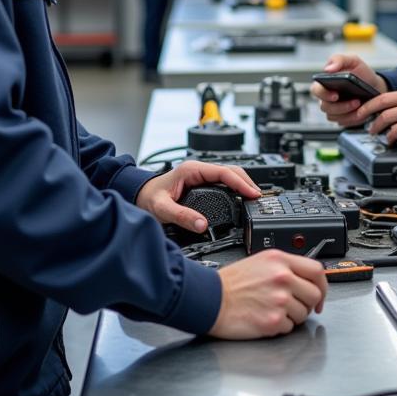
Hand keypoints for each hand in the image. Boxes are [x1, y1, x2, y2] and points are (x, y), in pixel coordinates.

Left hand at [135, 160, 259, 232]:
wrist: (137, 194)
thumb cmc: (148, 197)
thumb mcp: (162, 208)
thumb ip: (182, 216)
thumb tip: (202, 225)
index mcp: (192, 170)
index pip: (224, 172)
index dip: (241, 183)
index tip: (253, 194)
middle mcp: (198, 170)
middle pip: (230, 171)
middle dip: (247, 182)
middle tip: (259, 198)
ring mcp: (200, 175)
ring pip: (228, 175)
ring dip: (242, 184)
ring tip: (254, 198)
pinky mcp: (200, 182)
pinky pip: (223, 181)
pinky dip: (235, 187)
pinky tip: (240, 196)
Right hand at [210, 250, 326, 338]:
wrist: (210, 299)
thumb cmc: (231, 283)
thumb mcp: (260, 262)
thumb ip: (285, 267)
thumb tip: (305, 279)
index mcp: (280, 260)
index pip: (317, 270)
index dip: (323, 285)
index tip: (320, 294)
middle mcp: (282, 278)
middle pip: (315, 294)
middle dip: (307, 304)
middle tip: (293, 306)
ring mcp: (279, 299)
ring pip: (304, 314)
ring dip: (292, 316)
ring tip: (272, 310)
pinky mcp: (273, 320)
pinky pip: (289, 327)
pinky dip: (280, 326)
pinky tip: (265, 317)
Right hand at [309, 53, 387, 126]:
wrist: (375, 86)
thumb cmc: (362, 73)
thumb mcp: (353, 60)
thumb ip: (339, 59)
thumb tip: (327, 69)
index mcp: (325, 83)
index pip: (315, 90)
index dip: (323, 94)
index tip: (336, 95)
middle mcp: (327, 98)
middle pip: (325, 107)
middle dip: (341, 106)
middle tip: (356, 101)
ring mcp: (334, 109)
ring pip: (334, 117)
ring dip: (348, 113)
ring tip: (361, 105)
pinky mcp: (343, 118)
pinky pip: (344, 122)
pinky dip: (354, 119)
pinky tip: (362, 112)